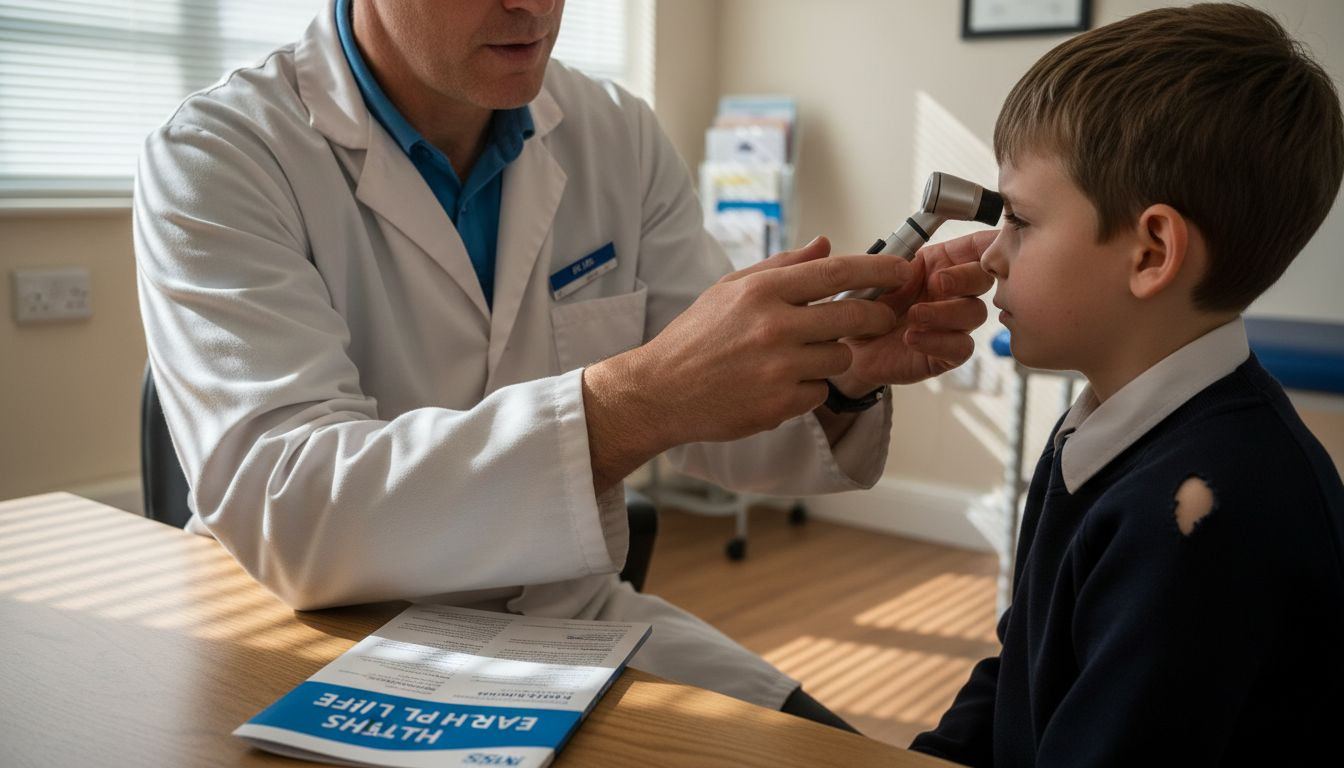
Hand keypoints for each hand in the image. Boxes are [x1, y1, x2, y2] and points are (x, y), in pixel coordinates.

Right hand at [583, 236, 915, 487]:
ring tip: (799, 358)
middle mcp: (774, 326)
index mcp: (762, 291)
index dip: (879, 269)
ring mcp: (778, 368)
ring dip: (831, 357)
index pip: (837, 272)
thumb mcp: (729, 289)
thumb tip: (827, 245)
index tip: (903, 269)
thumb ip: (782, 267)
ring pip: (840, 357)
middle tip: (881, 317)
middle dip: (876, 316)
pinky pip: (819, 392)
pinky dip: (808, 389)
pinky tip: (779, 385)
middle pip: (853, 315)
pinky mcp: (778, 405)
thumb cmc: (695, 338)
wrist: (659, 391)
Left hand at [830, 229, 995, 395]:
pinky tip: (911, 338)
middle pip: (983, 278)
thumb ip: (891, 261)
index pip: (977, 247)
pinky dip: (937, 340)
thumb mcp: (874, 277)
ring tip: (914, 315)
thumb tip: (905, 255)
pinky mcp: (947, 353)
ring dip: (945, 311)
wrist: (851, 347)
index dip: (990, 243)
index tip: (988, 245)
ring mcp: (953, 323)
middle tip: (937, 283)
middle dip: (965, 277)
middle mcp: (953, 292)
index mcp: (940, 264)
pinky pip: (961, 346)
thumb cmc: (866, 308)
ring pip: (975, 312)